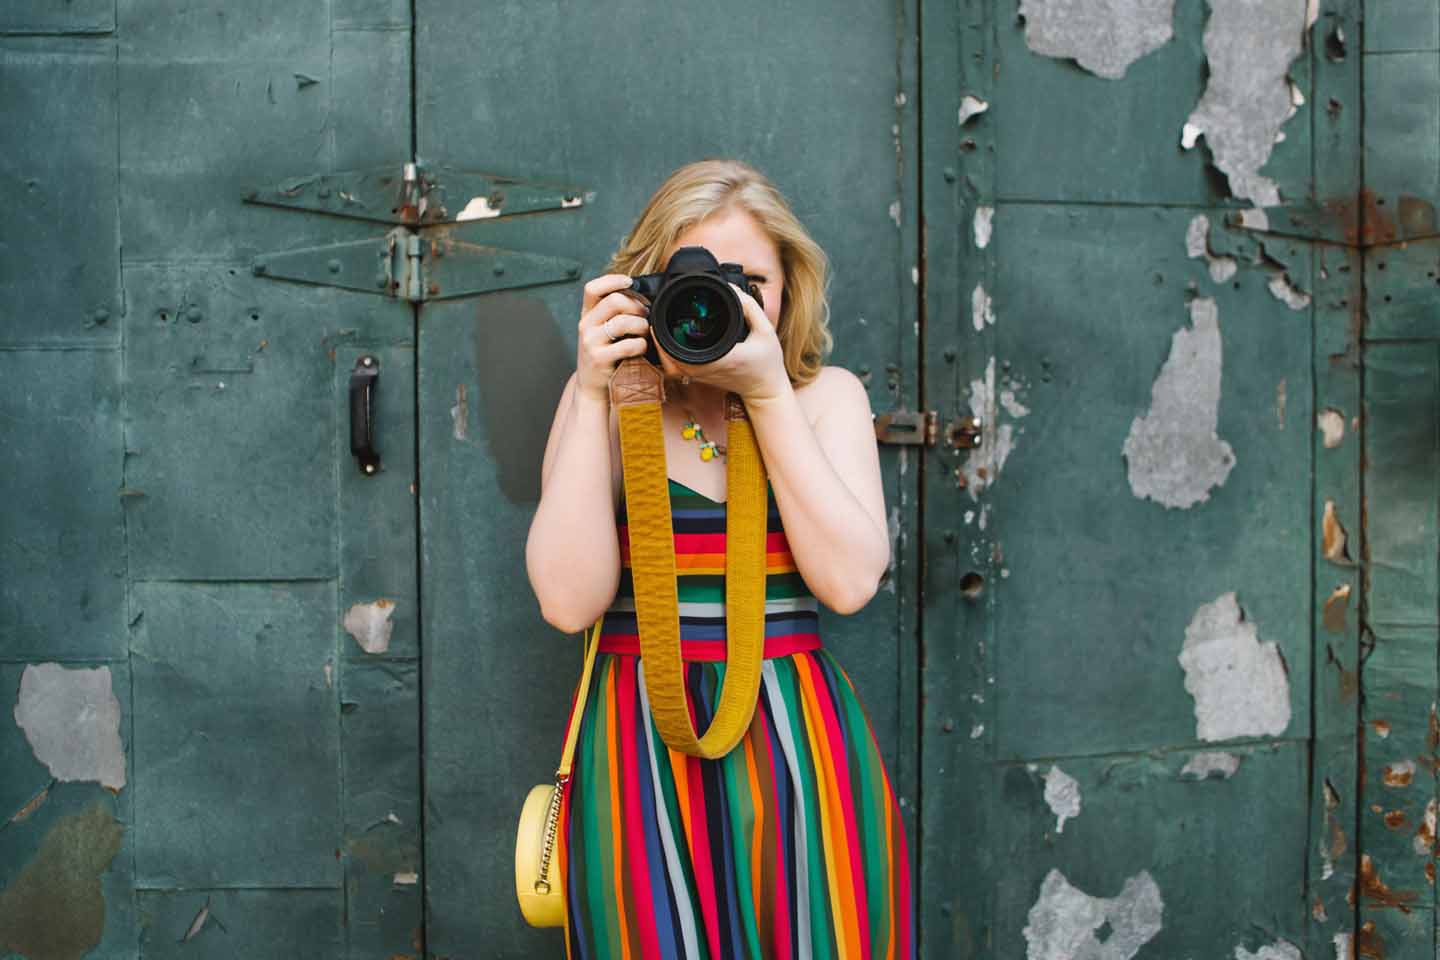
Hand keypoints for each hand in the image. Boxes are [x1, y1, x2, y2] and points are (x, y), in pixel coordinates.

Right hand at [575, 274, 651, 402]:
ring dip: (641, 325)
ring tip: (644, 332)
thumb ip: (613, 313)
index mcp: (586, 314)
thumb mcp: (601, 331)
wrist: (591, 385)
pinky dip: (641, 345)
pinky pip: (629, 345)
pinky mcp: (600, 359)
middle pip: (614, 301)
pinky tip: (641, 348)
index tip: (630, 282)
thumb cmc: (603, 354)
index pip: (592, 288)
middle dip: (636, 305)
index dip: (612, 280)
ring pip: (623, 321)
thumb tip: (642, 296)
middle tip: (645, 314)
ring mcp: (591, 342)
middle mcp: (585, 326)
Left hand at [651, 283, 790, 403]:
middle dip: (659, 337)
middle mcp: (707, 369)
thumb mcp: (766, 331)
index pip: (684, 348)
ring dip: (661, 348)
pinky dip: (667, 358)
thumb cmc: (768, 362)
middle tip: (656, 318)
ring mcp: (701, 377)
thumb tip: (732, 289)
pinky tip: (668, 342)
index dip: (667, 333)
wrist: (766, 390)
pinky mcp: (700, 379)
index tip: (662, 317)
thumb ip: (750, 308)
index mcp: (721, 358)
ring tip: (659, 328)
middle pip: (669, 358)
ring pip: (669, 366)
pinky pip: (676, 371)